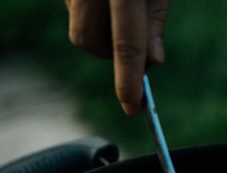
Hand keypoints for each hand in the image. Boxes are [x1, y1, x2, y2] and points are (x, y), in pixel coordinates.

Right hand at [65, 0, 172, 115]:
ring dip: (99, 31)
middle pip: (87, 41)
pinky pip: (72, 8)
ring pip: (77, 27)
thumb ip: (154, 22)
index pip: (126, 46)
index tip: (132, 107)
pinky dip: (90, 13)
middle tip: (132, 36)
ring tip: (118, 8)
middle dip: (108, 51)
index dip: (129, 82)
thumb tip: (153, 61)